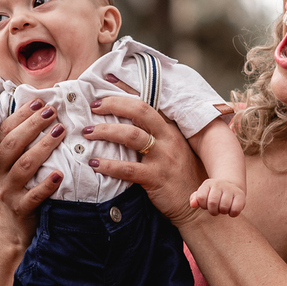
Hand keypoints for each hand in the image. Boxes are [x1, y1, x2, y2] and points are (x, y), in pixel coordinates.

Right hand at [0, 99, 66, 246]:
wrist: (13, 228)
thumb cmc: (17, 189)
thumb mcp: (10, 166)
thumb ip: (18, 143)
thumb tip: (39, 110)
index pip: (4, 131)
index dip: (22, 115)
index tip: (40, 101)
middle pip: (13, 145)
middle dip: (33, 125)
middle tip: (53, 112)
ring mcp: (5, 192)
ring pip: (25, 166)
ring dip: (43, 147)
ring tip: (60, 132)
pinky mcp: (19, 209)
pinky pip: (34, 195)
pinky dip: (47, 184)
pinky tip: (59, 174)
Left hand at [82, 95, 205, 226]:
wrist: (198, 206)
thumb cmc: (182, 178)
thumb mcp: (174, 151)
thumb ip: (156, 137)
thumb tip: (127, 125)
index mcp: (171, 129)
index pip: (147, 101)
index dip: (126, 89)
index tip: (106, 79)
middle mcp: (169, 139)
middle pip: (139, 111)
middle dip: (113, 104)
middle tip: (93, 106)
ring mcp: (164, 157)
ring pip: (131, 136)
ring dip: (106, 131)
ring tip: (88, 133)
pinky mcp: (157, 178)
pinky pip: (128, 168)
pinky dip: (108, 165)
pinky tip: (94, 163)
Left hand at [190, 178, 245, 216]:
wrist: (231, 186)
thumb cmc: (213, 194)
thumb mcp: (203, 194)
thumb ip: (195, 199)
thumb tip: (193, 205)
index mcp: (208, 184)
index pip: (201, 198)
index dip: (203, 205)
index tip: (207, 205)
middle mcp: (219, 184)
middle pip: (212, 203)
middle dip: (213, 211)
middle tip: (216, 209)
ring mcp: (231, 189)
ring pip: (224, 207)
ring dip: (223, 212)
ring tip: (223, 208)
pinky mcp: (241, 195)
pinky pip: (235, 209)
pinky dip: (232, 213)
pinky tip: (231, 210)